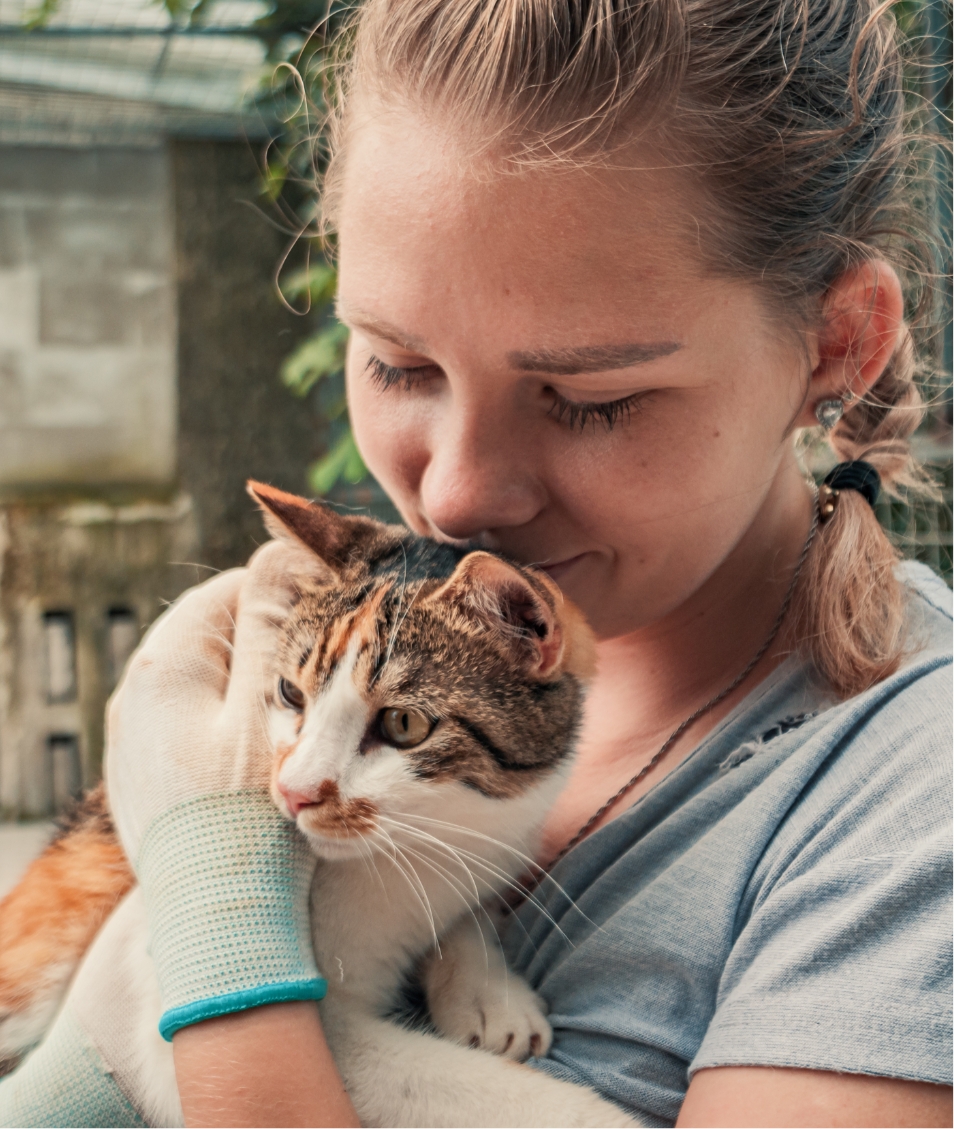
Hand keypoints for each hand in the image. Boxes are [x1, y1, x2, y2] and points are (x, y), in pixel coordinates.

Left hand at [105, 542, 326, 1040]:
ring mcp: (140, 741)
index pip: (234, 588)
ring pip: (216, 683)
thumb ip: (276, 623)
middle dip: (282, 643)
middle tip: (333, 679)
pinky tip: (272, 761)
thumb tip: (282, 547)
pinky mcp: (151, 780)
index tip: (345, 625)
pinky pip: (203, 728)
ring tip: (310, 723)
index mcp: (164, 664)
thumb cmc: (248, 818)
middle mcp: (138, 695)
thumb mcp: (272, 709)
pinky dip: (241, 728)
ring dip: (265, 687)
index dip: (298, 596)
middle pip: (224, 635)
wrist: (217, 928)